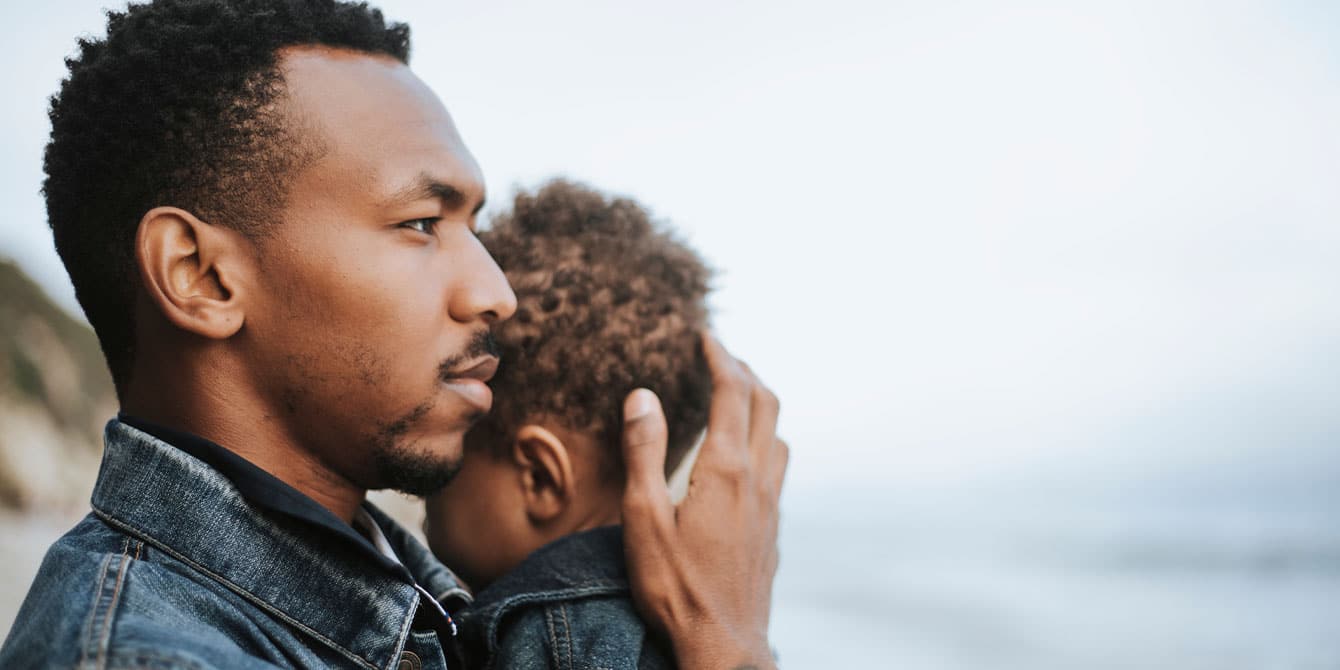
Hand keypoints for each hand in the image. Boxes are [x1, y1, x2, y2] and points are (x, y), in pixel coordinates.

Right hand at [621, 333, 787, 669]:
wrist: (723, 645)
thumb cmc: (676, 587)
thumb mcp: (643, 518)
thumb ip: (644, 452)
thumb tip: (644, 395)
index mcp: (725, 469)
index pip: (732, 392)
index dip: (720, 357)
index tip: (705, 336)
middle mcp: (758, 480)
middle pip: (766, 404)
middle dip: (745, 371)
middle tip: (720, 355)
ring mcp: (771, 506)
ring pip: (778, 435)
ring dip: (760, 406)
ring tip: (736, 397)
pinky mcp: (773, 530)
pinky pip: (777, 468)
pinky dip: (763, 441)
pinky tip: (744, 460)